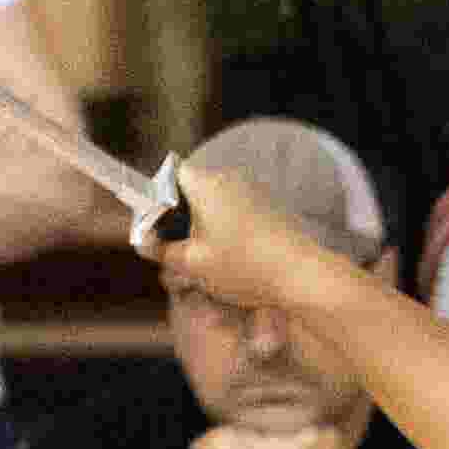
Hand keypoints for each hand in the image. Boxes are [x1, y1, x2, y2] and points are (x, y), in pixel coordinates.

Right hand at [164, 156, 319, 313]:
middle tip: (179, 254)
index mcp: (207, 183)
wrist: (302, 276)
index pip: (172, 173)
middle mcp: (231, 179)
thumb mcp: (194, 264)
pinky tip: (234, 265)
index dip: (158, 197)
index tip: (157, 226)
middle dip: (183, 223)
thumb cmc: (244, 266)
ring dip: (207, 234)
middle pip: (194, 193)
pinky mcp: (272, 210)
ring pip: (217, 209)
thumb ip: (163, 251)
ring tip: (207, 267)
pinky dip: (231, 238)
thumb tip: (145, 243)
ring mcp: (255, 193)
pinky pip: (240, 218)